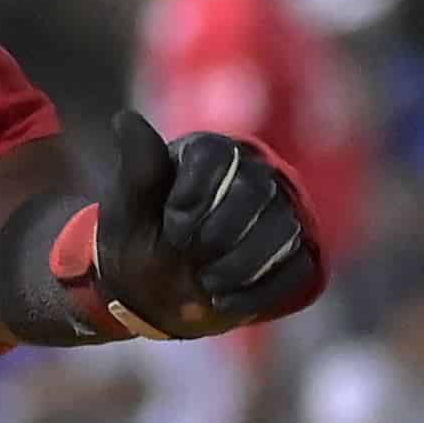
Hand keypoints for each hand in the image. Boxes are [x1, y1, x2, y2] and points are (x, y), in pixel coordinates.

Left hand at [78, 107, 324, 339]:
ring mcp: (277, 214)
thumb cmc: (137, 239)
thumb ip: (137, 167)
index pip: (216, 159)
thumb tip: (126, 120)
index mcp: (207, 153)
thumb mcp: (127, 206)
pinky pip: (298, 268)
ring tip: (206, 283)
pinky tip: (224, 302)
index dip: (192, 200)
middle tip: (189, 256)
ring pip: (283, 230)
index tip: (170, 228)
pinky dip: (261, 292)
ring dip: (241, 265)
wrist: (146, 289)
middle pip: (257, 192)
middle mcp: (249, 174)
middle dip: (219, 234)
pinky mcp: (291, 254)